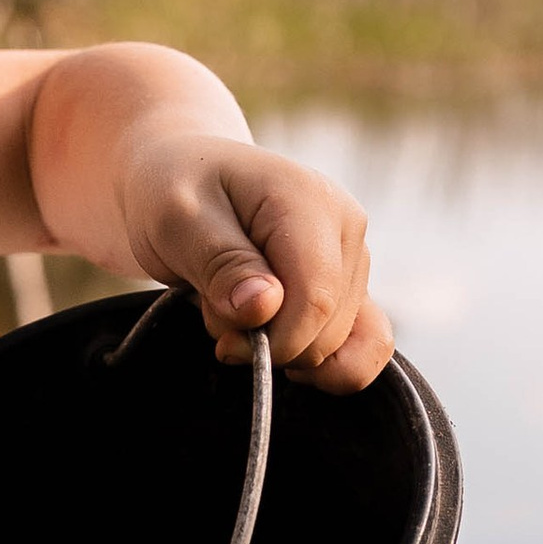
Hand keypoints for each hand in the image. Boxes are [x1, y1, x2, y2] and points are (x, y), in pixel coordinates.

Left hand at [122, 129, 388, 390]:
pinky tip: (282, 351)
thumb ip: (221, 264)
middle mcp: (346, 228)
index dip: (274, 340)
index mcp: (309, 202)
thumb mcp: (177, 220)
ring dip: (282, 348)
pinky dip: (328, 366)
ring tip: (237, 314)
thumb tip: (265, 307)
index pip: (315, 299)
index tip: (225, 343)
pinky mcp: (351, 286)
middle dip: (269, 345)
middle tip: (217, 314)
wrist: (179, 177)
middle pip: (329, 329)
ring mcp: (354, 258)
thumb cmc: (173, 192)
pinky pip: (369, 345)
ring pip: (343, 344)